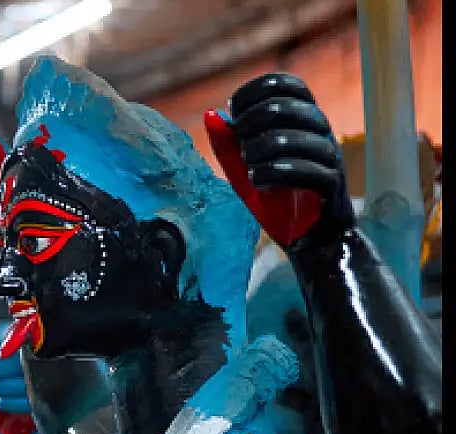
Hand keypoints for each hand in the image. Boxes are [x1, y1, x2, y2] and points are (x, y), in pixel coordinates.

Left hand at [205, 73, 354, 250]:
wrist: (305, 237)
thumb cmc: (275, 197)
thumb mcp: (243, 169)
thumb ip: (228, 145)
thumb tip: (211, 115)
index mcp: (301, 118)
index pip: (287, 84)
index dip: (255, 91)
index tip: (233, 113)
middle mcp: (320, 131)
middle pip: (290, 106)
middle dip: (255, 121)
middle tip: (240, 146)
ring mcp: (329, 156)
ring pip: (301, 138)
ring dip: (263, 150)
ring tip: (249, 168)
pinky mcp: (333, 184)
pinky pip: (311, 170)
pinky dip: (278, 172)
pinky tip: (259, 181)